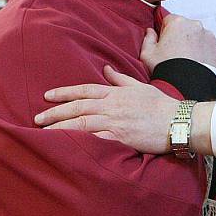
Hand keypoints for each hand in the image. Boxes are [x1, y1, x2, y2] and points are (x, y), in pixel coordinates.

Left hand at [34, 65, 177, 153]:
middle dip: (55, 112)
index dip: (64, 92)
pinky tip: (65, 146)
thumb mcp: (140, 86)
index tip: (48, 96)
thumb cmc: (162, 105)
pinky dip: (79, 142)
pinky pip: (95, 140)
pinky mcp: (121, 138)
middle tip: (37, 117)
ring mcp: (115, 122)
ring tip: (44, 132)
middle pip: (78, 107)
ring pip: (81, 123)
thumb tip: (105, 68)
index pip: (85, 90)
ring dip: (61, 127)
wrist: (179, 121)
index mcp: (116, 93)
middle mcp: (112, 106)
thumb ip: (120, 79)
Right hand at [141, 15, 215, 75]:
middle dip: (180, 37)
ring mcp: (209, 36)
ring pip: (198, 36)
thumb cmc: (167, 70)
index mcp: (177, 23)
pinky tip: (197, 64)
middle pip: (185, 27)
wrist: (188, 88)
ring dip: (193, 44)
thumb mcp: (148, 54)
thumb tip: (150, 32)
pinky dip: (204, 52)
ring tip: (187, 61)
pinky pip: (209, 47)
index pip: (169, 20)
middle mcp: (195, 26)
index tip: (164, 43)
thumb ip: (148, 38)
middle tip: (175, 54)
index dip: (164, 32)